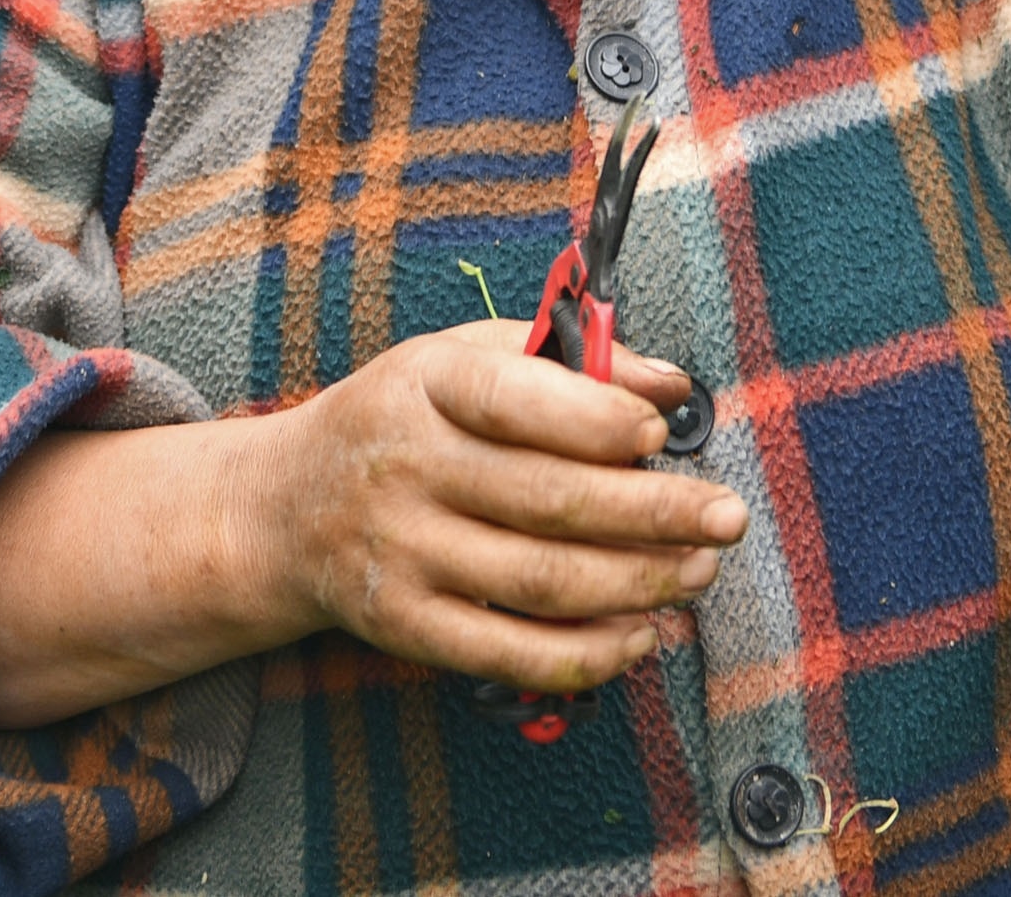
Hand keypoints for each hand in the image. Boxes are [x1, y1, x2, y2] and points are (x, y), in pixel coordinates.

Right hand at [253, 320, 746, 694]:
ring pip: (542, 580)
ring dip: (638, 582)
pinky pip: (510, 651)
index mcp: (426, 384)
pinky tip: (640, 634)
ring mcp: (404, 553)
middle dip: (656, 512)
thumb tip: (670, 382)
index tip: (662, 433)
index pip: (517, 399)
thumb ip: (567, 362)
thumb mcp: (462, 359)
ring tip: (699, 571)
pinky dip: (586, 652)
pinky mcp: (406, 625)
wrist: (284, 509)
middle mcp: (409, 467)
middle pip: (551, 499)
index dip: (599, 419)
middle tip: (726, 517)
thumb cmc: (402, 418)